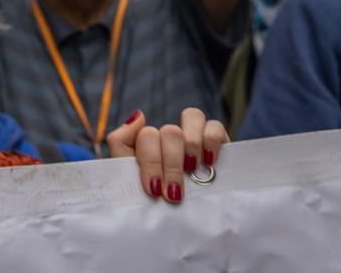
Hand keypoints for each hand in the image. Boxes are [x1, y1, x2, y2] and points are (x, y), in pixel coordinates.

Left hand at [107, 107, 227, 204]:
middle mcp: (171, 137)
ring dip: (191, 145)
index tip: (154, 189)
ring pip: (192, 116)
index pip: (147, 134)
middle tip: (173, 194)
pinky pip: (215, 125)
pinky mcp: (219, 142)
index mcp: (149, 143)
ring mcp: (195, 137)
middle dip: (171, 165)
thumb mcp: (130, 177)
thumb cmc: (152, 202)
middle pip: (170, 131)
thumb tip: (139, 114)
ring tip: (193, 170)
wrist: (185, 227)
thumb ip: (121, 142)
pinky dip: (211, 140)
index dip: (151, 161)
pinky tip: (209, 161)